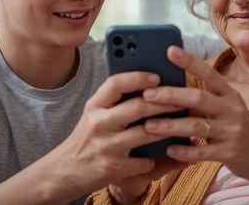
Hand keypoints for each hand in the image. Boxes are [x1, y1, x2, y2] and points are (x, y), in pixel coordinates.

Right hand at [36, 72, 182, 201]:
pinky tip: (165, 153)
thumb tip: (149, 84)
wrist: (65, 170)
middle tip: (182, 100)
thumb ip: (115, 100)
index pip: (116, 83)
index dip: (138, 77)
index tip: (156, 76)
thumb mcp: (94, 113)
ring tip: (183, 123)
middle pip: (138, 107)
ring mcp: (106, 147)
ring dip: (169, 128)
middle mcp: (99, 124)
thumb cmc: (87, 137)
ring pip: (147, 133)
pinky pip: (145, 160)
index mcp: (94, 106)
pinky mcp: (114, 168)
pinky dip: (156, 157)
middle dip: (165, 102)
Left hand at [140, 46, 248, 181]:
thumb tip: (176, 82)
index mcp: (230, 95)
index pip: (209, 73)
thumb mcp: (228, 107)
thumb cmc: (238, 128)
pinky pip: (202, 152)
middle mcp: (232, 110)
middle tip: (147, 94)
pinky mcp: (229, 154)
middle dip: (171, 95)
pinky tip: (168, 148)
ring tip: (148, 125)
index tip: (169, 50)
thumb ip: (206, 96)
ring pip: (197, 126)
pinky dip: (184, 150)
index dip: (190, 61)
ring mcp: (232, 132)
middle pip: (199, 98)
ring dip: (170, 125)